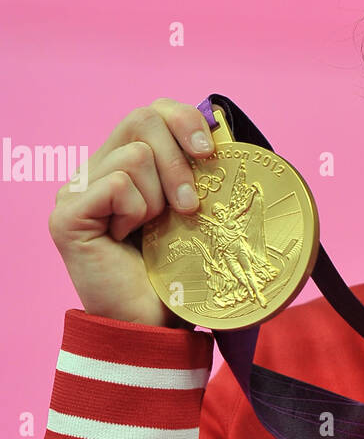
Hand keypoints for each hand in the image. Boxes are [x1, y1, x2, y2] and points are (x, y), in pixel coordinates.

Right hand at [48, 98, 218, 326]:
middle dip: (178, 161)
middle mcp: (94, 171)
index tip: (211, 154)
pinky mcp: (67, 214)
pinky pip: (118, 185)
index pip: (151, 111)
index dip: (184, 120)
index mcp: (124, 166)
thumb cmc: (178, 275)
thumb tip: (223, 131)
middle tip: (188, 209)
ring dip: (157, 200)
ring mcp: (75, 191)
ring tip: (148, 234)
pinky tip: (126, 241)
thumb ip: (197, 171)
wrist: (155, 327)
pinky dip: (135, 214)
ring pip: (135, 155)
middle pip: (141, 118)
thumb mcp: (195, 213)